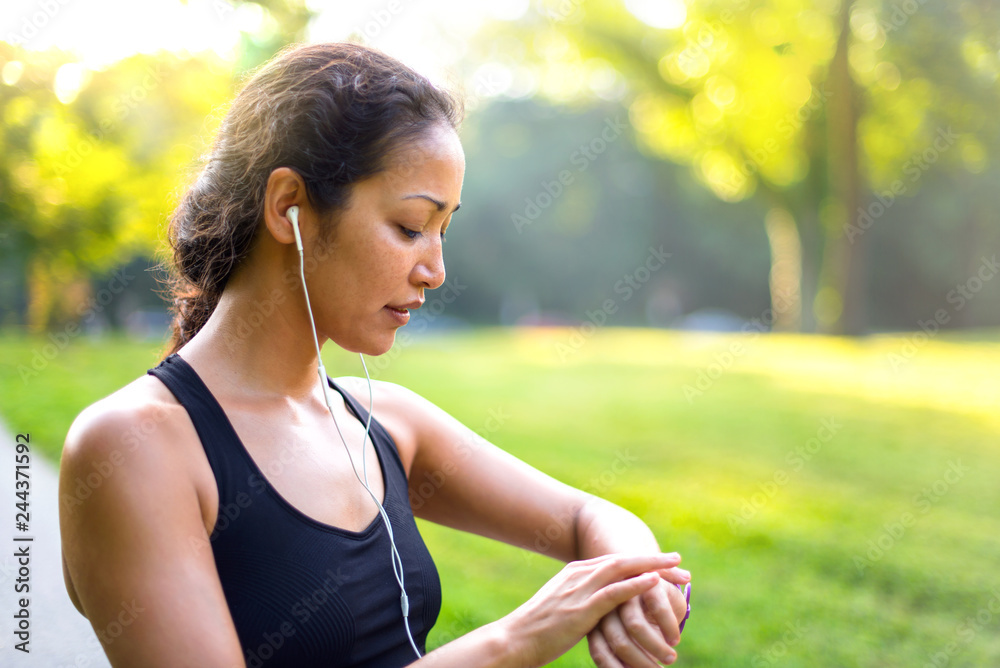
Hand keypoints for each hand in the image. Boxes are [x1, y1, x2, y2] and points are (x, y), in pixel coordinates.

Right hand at [500, 552, 683, 667]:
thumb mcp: (563, 608)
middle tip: (680, 562)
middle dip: (654, 560)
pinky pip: (614, 593)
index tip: (665, 565)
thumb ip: (582, 601)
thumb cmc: (537, 630)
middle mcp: (579, 574)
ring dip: (652, 568)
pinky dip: (636, 585)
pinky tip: (654, 582)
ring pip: (622, 570)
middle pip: (623, 560)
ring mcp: (580, 589)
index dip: (643, 561)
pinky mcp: (582, 609)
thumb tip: (599, 606)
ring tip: (677, 569)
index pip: (616, 561)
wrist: (515, 639)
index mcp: (575, 572)